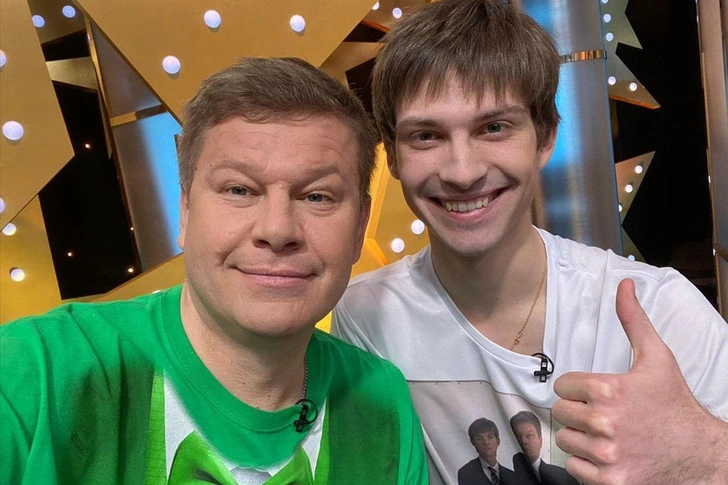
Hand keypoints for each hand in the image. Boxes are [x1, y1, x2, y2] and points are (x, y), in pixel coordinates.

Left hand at [552, 278, 727, 484]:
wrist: (699, 452)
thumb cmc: (674, 403)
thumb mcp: (656, 357)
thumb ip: (633, 320)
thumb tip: (624, 284)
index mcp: (608, 390)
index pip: (562, 386)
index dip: (578, 388)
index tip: (596, 393)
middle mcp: (603, 422)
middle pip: (561, 412)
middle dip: (578, 411)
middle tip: (602, 414)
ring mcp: (606, 454)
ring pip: (565, 440)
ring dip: (580, 437)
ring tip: (605, 434)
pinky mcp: (609, 481)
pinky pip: (574, 469)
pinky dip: (586, 464)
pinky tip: (607, 454)